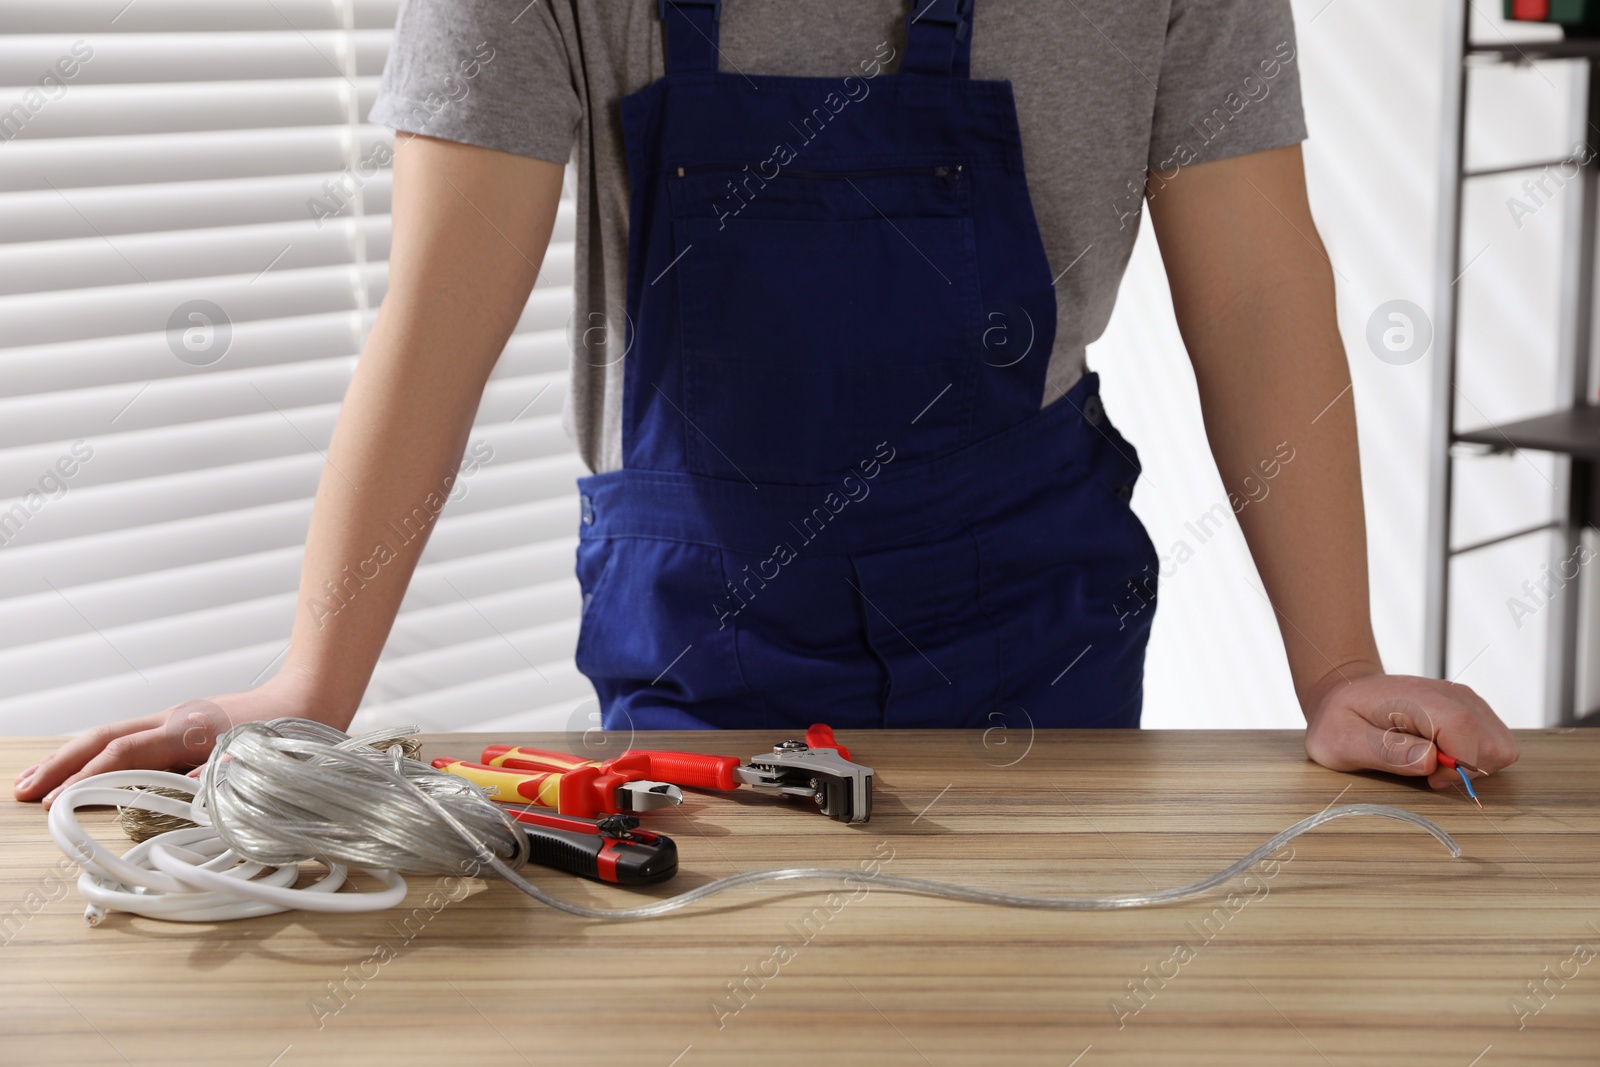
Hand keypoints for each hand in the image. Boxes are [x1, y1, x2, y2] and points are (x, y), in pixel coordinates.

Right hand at [12, 673, 334, 808]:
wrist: (313, 695)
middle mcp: (174, 721)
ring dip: (70, 758)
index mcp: (189, 730)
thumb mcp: (263, 761)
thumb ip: (225, 778)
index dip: (89, 779)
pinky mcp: (181, 725)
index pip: (126, 753)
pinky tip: (83, 769)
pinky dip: (97, 754)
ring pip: (111, 736)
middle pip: (104, 739)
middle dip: (61, 765)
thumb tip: (189, 791)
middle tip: (22, 792)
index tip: (56, 804)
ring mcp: (175, 720)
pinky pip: (127, 738)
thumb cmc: (292, 734)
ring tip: (33, 781)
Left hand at [1301, 662, 1519, 789]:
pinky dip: (1472, 757)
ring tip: (1431, 761)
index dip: (1457, 768)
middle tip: (1428, 770)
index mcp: (1421, 699)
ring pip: (1501, 748)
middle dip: (1468, 771)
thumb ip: (1385, 751)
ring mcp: (1465, 701)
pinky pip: (1493, 744)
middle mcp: (1453, 695)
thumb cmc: (1339, 720)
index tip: (1429, 777)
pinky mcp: (1470, 710)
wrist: (1343, 693)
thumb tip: (1430, 761)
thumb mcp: (1342, 741)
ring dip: (1471, 765)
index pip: (1468, 734)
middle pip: (1497, 748)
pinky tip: (1440, 753)